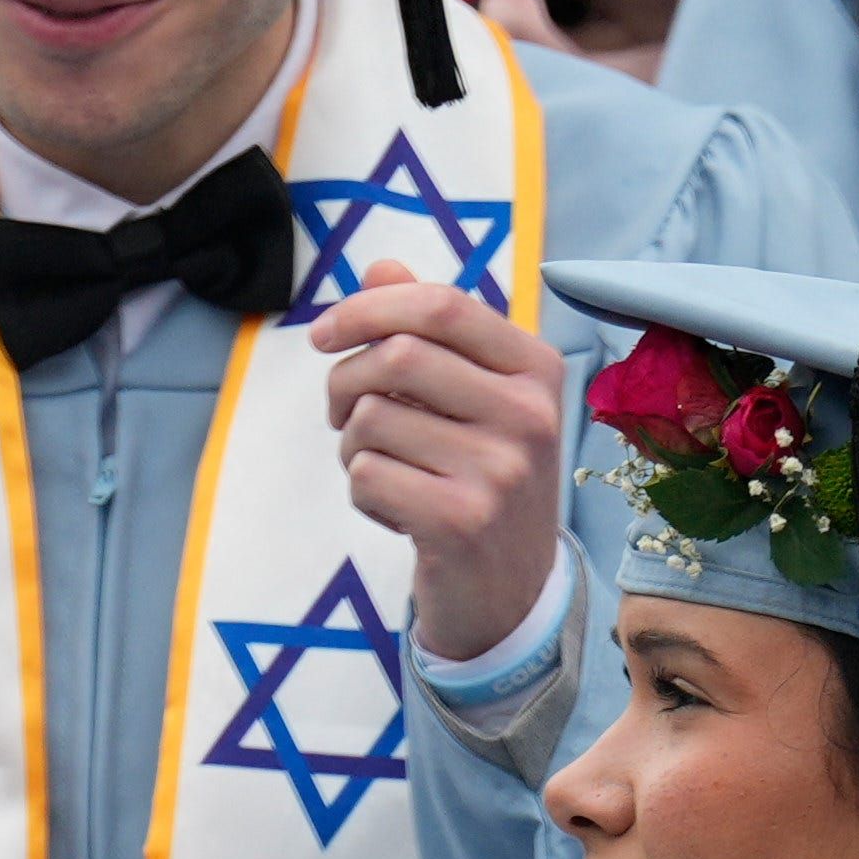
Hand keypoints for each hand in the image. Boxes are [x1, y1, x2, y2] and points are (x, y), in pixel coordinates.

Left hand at [301, 271, 570, 670]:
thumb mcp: (472, 399)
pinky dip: (361, 492)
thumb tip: (380, 267)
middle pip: (397, 356)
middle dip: (344, 381)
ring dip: (352, 446)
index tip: (322, 334)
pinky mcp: (462, 521)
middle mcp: (531, 415)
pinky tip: (397, 511)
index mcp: (537, 369)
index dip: (367, 308)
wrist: (510, 591)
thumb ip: (430, 331)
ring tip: (385, 470)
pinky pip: (366, 475)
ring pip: (371, 419)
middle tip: (342, 415)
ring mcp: (501, 470)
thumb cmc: (479, 477)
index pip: (442, 305)